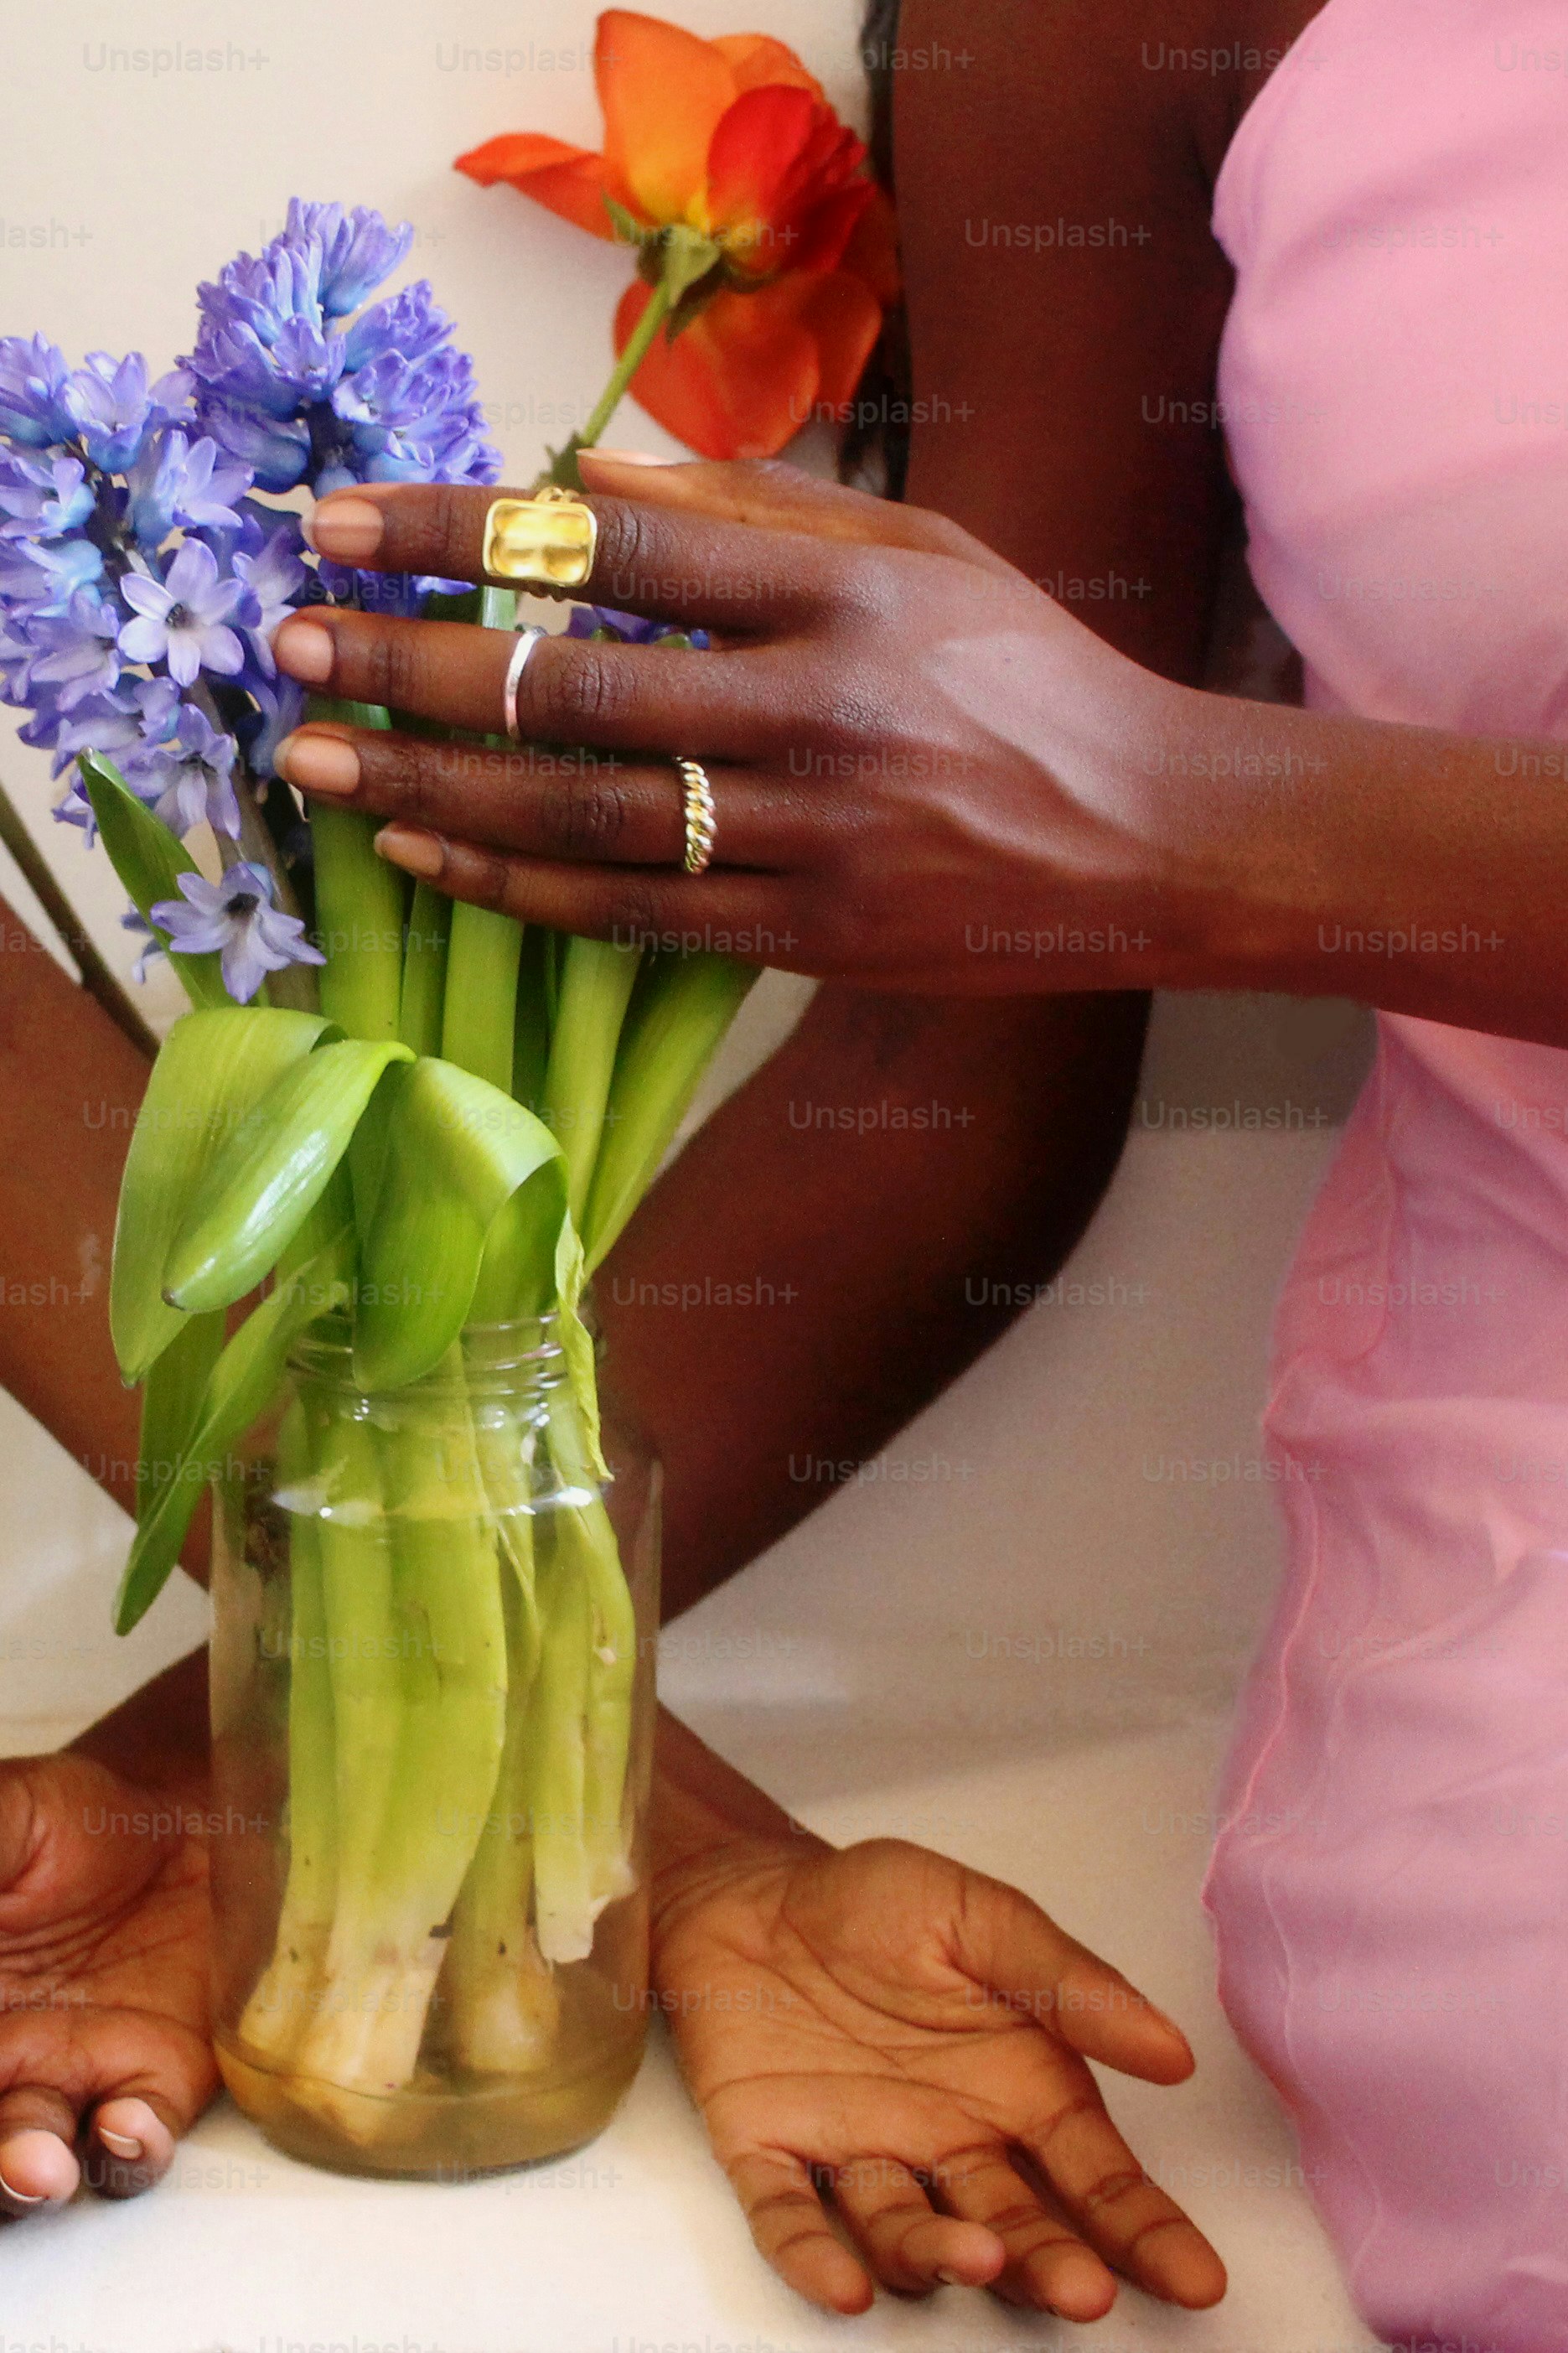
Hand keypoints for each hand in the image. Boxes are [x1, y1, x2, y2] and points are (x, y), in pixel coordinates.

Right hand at [0, 1751, 215, 2214]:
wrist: (188, 1819)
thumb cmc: (76, 1820)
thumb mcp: (5, 1819)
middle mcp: (0, 2054)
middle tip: (0, 2152)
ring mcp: (70, 2076)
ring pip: (26, 2162)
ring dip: (23, 2177)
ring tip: (38, 2167)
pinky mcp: (152, 2083)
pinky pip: (132, 2144)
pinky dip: (127, 2150)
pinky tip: (124, 2122)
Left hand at [271, 456, 1181, 994]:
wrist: (1146, 839)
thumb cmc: (1025, 677)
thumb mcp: (918, 554)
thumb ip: (759, 514)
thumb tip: (585, 488)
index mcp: (840, 597)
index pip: (614, 551)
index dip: (462, 530)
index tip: (345, 522)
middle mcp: (815, 714)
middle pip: (574, 688)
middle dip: (411, 662)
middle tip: (288, 642)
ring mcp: (810, 837)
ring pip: (585, 817)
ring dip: (435, 788)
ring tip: (320, 764)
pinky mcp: (808, 935)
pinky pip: (633, 915)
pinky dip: (520, 886)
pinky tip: (429, 856)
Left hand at [649, 1830, 1225, 2318]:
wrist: (750, 1892)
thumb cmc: (874, 1904)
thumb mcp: (982, 1918)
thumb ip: (1069, 1985)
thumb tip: (1171, 2051)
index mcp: (1014, 2086)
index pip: (1094, 2176)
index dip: (1145, 2229)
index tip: (1197, 2277)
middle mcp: (948, 2142)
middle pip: (1014, 2226)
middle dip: (1052, 2265)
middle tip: (1086, 2292)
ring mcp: (860, 2156)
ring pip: (910, 2233)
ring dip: (943, 2256)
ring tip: (980, 2256)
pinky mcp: (772, 2156)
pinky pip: (793, 2220)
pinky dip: (815, 2256)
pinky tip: (845, 2286)